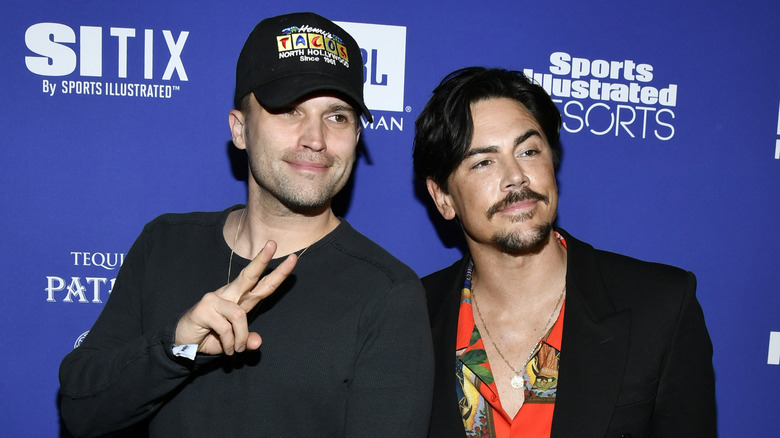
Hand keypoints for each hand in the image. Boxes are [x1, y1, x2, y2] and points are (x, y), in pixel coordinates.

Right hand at [174, 240, 296, 354]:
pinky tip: (227, 348)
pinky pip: (226, 327)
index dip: (278, 273)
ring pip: (240, 315)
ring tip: (237, 349)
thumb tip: (258, 342)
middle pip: (249, 275)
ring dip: (241, 337)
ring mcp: (215, 299)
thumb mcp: (235, 342)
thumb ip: (247, 340)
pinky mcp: (204, 308)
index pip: (262, 284)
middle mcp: (229, 295)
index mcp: (240, 299)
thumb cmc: (211, 338)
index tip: (293, 258)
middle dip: (262, 260)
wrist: (184, 344)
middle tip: (273, 243)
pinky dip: (230, 342)